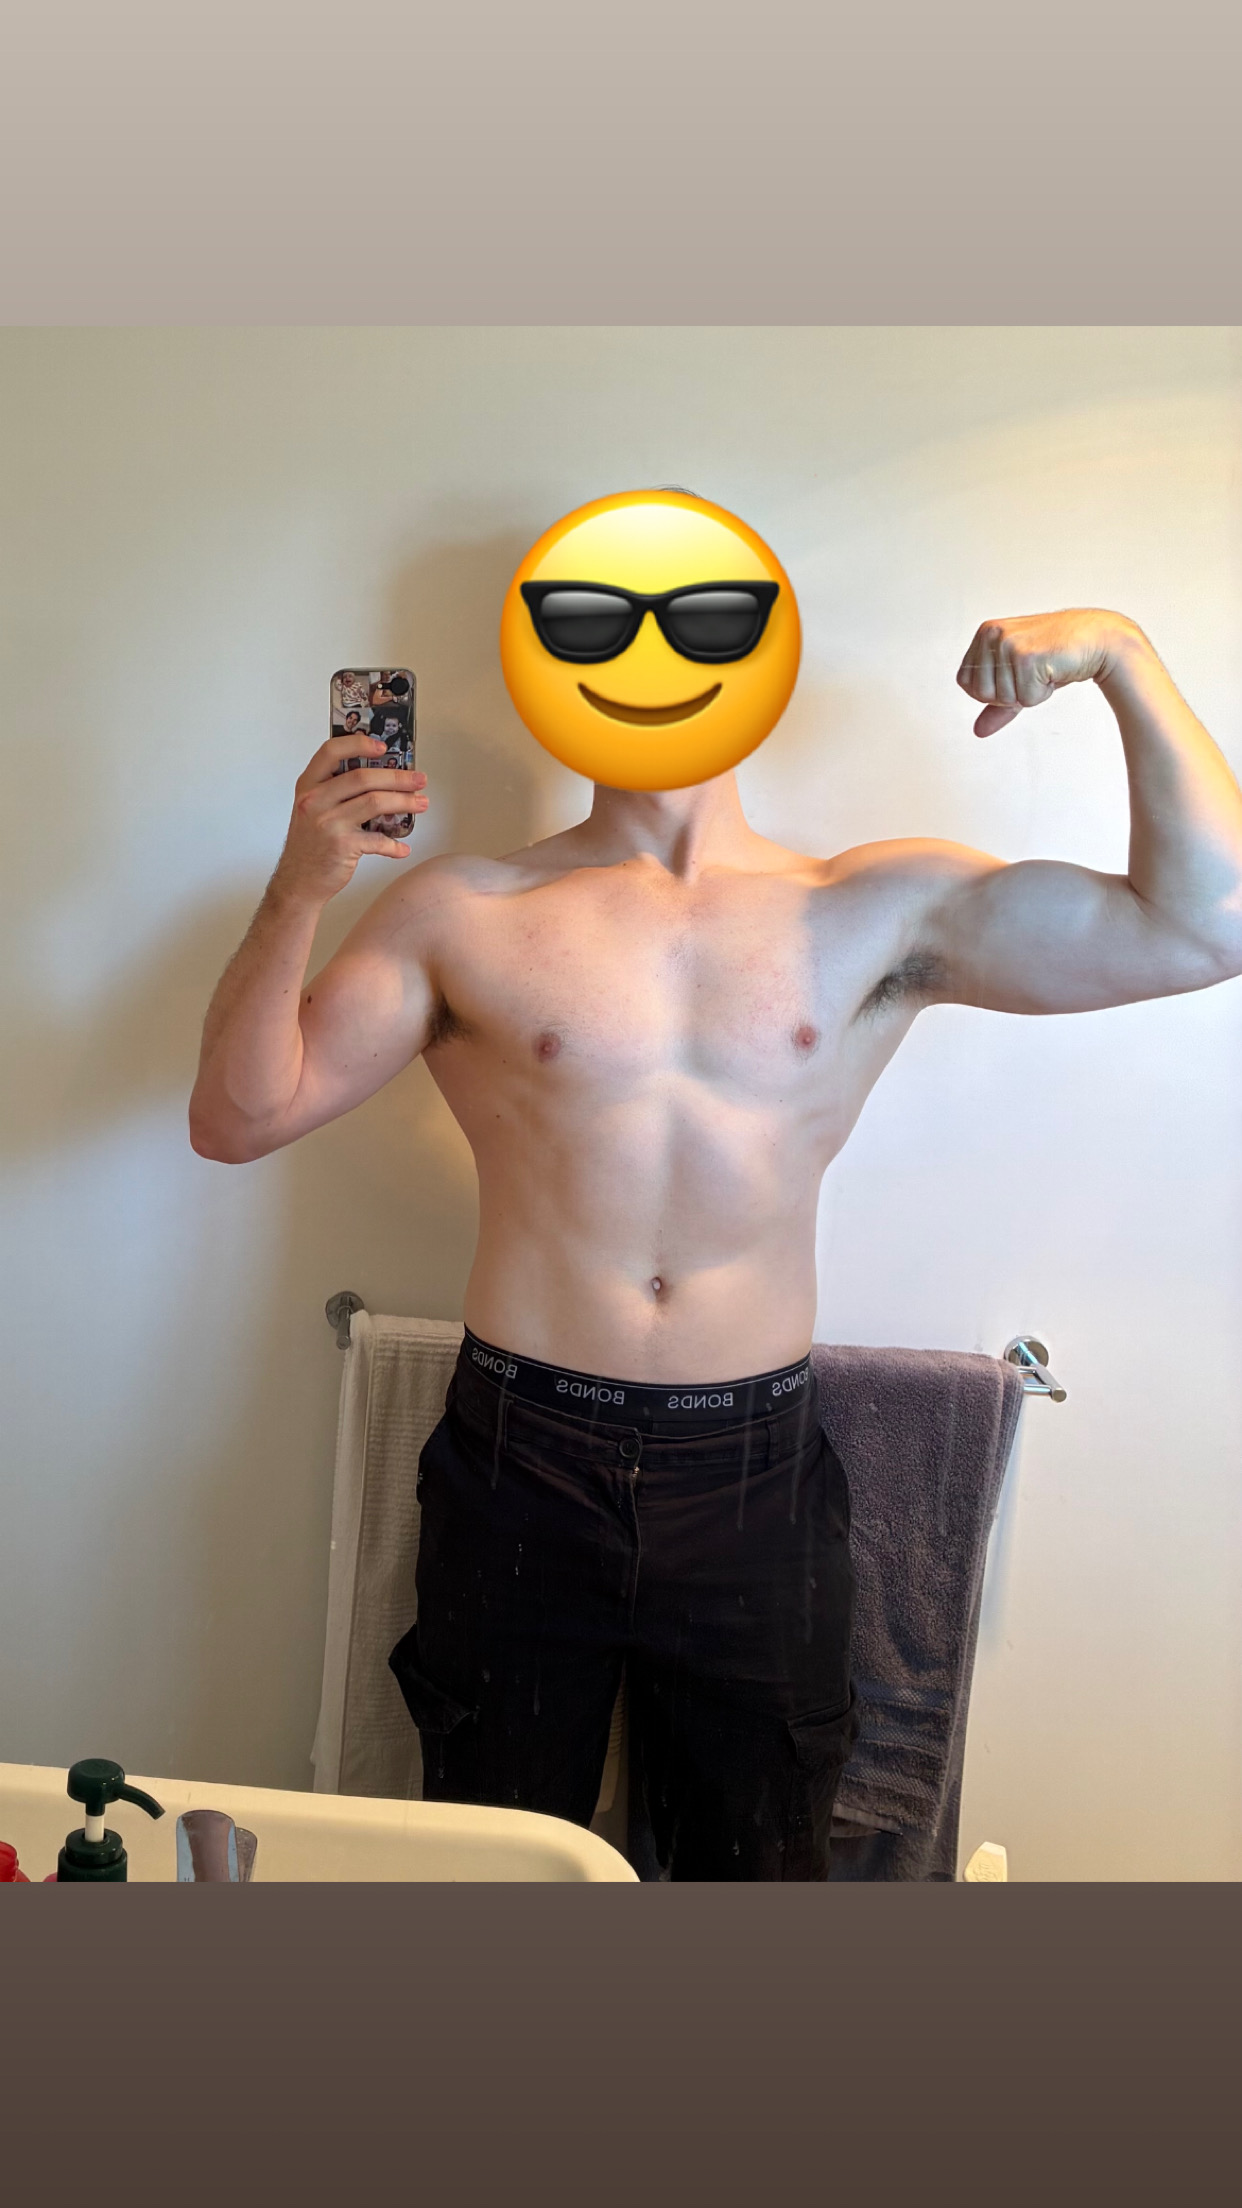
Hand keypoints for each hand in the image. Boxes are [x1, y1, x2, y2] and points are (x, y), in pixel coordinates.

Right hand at [273, 734, 428, 905]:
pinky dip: (394, 845)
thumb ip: (335, 791)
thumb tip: (379, 778)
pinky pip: (378, 840)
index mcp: (308, 785)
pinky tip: (403, 848)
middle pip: (363, 777)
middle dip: (397, 777)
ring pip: (375, 802)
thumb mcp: (312, 809)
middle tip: (419, 780)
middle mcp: (315, 800)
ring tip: (421, 803)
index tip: (382, 746)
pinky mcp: (342, 846)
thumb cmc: (310, 845)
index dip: (358, 744)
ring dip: (404, 802)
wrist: (298, 882)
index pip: (331, 751)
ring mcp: (328, 823)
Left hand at [956, 609, 1140, 736]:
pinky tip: (1053, 671)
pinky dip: (1041, 694)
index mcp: (984, 633)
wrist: (1096, 639)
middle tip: (1032, 673)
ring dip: (1028, 693)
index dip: (992, 690)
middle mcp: (992, 634)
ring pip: (1003, 698)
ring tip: (1044, 670)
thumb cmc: (1057, 655)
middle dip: (1010, 693)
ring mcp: (1008, 644)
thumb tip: (978, 731)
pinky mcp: (1027, 657)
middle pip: (981, 693)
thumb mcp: (1019, 677)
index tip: (1016, 674)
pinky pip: (1025, 699)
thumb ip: (995, 704)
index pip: (966, 683)